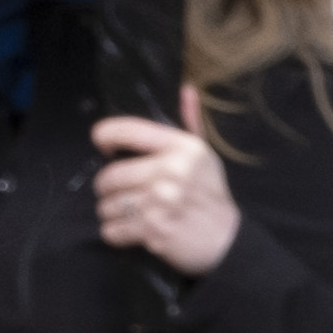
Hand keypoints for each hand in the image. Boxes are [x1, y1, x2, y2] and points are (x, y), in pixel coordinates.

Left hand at [88, 94, 237, 276]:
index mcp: (182, 147)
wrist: (229, 243)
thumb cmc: (211, 197)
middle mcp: (171, 171)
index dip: (103, 139)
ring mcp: (162, 202)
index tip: (106, 151)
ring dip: (113, 213)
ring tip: (133, 215)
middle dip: (110, 190)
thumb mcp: (206, 157)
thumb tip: (187, 89)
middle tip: (126, 196)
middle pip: (108, 176)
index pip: (120, 131)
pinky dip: (117, 234)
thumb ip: (191, 123)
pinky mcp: (154, 230)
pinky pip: (112, 230)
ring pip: (107, 205)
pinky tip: (134, 232)